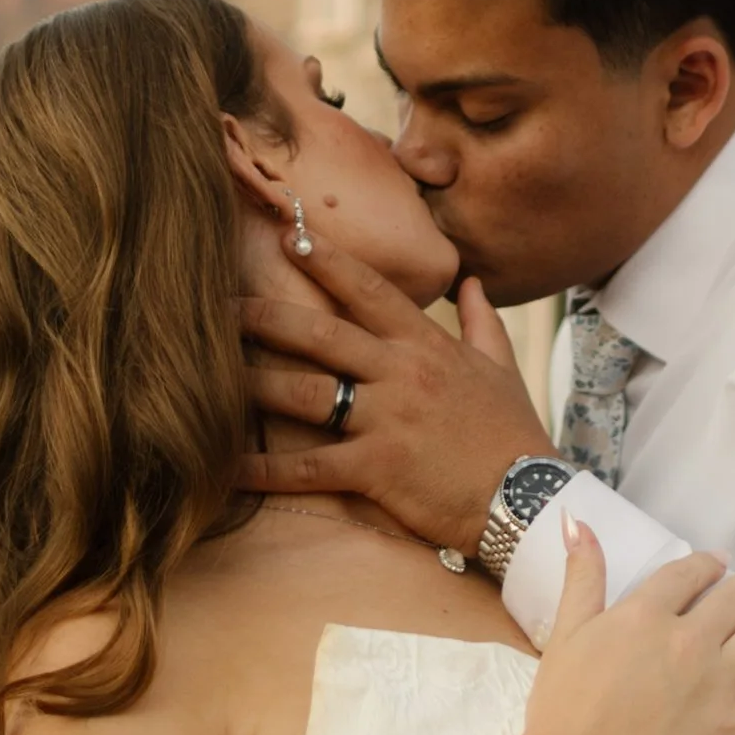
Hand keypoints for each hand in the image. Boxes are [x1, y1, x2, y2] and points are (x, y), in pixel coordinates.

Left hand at [239, 244, 556, 552]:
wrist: (529, 498)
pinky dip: (263, 469)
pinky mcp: (377, 468)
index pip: (369, 289)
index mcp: (425, 344)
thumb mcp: (502, 369)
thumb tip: (469, 281)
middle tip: (215, 305)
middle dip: (263, 316)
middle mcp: (400, 372)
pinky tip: (226, 467)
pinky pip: (308, 466)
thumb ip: (482, 320)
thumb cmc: (512, 434)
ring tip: (205, 377)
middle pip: (319, 333)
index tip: (288, 236)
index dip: (326, 260)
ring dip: (251, 383)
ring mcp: (386, 418)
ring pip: (304, 392)